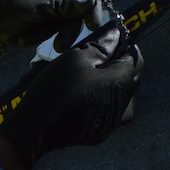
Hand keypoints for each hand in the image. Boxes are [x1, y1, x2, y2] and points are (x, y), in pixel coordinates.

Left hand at [0, 0, 101, 47]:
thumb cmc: (2, 9)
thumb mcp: (35, 9)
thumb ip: (64, 5)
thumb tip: (93, 1)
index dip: (92, 5)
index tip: (94, 26)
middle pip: (74, 8)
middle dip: (64, 28)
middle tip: (60, 46)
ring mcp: (44, 2)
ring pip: (60, 22)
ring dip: (44, 34)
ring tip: (24, 39)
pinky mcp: (36, 16)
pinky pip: (47, 28)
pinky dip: (35, 36)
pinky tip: (19, 37)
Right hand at [0, 37, 142, 169]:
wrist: (34, 128)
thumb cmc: (56, 88)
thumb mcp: (77, 57)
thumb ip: (101, 46)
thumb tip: (116, 36)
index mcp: (120, 82)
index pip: (136, 58)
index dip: (127, 46)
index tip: (113, 40)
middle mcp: (121, 103)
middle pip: (130, 77)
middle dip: (119, 63)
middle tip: (99, 55)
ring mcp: (111, 121)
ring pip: (118, 94)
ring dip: (109, 82)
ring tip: (88, 74)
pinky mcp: (98, 133)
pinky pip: (106, 110)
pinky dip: (100, 98)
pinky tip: (82, 94)